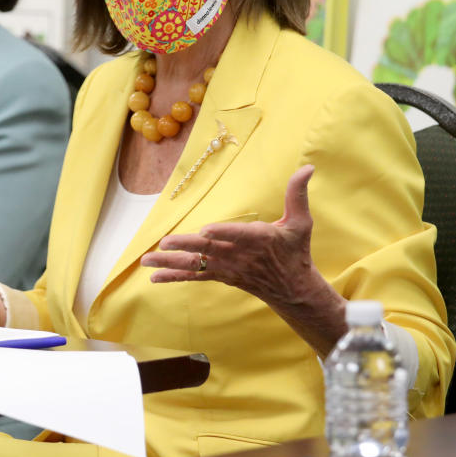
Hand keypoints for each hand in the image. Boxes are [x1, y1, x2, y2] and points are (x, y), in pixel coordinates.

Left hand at [139, 164, 346, 354]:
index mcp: (259, 240)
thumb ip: (298, 194)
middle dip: (186, 247)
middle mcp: (240, 256)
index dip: (223, 233)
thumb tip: (307, 167)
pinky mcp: (221, 276)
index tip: (206, 231)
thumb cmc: (295, 251)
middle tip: (164, 244)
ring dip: (171, 264)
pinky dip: (174, 277)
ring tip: (148, 261)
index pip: (239, 236)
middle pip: (210, 250)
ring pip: (197, 265)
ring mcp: (228, 268)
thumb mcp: (301, 222)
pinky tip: (154, 278)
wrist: (293, 289)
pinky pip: (195, 277)